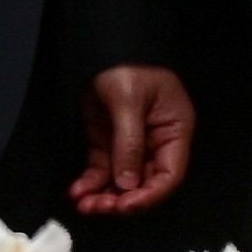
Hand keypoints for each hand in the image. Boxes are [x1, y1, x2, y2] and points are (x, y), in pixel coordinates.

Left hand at [71, 65, 193, 215]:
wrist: (100, 44)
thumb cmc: (126, 64)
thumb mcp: (129, 100)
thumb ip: (129, 144)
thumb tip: (127, 185)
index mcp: (174, 131)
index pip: (169, 174)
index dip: (150, 194)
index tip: (125, 204)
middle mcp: (155, 143)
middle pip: (144, 183)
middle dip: (121, 199)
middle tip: (98, 207)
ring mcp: (130, 145)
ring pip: (120, 181)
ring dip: (103, 196)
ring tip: (83, 204)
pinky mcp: (107, 143)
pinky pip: (101, 170)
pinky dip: (90, 183)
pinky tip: (77, 191)